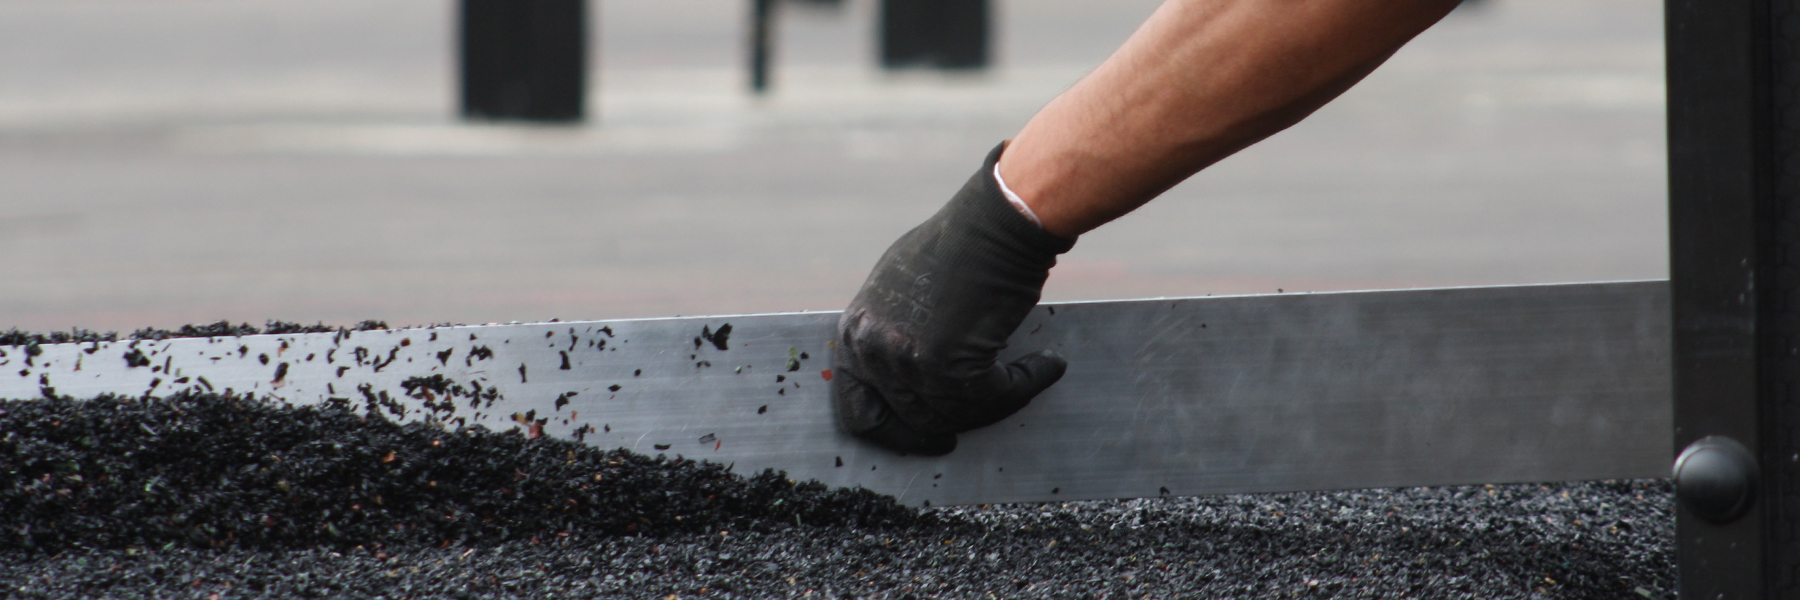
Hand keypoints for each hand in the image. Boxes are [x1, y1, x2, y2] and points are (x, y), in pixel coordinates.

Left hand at [831, 143, 1075, 454]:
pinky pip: (996, 397)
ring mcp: (911, 361)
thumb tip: (899, 373)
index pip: (857, 410)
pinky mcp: (954, 365)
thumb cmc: (958, 246)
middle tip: (964, 433)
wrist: (996, 221)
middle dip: (946, 427)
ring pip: (956, 413)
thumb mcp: (898, 290)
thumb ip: (889, 334)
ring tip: (1026, 377)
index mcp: (856, 334)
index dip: (891, 432)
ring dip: (997, 402)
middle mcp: (875, 351)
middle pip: (910, 419)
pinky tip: (1045, 366)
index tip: (921, 437)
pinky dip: (1026, 384)